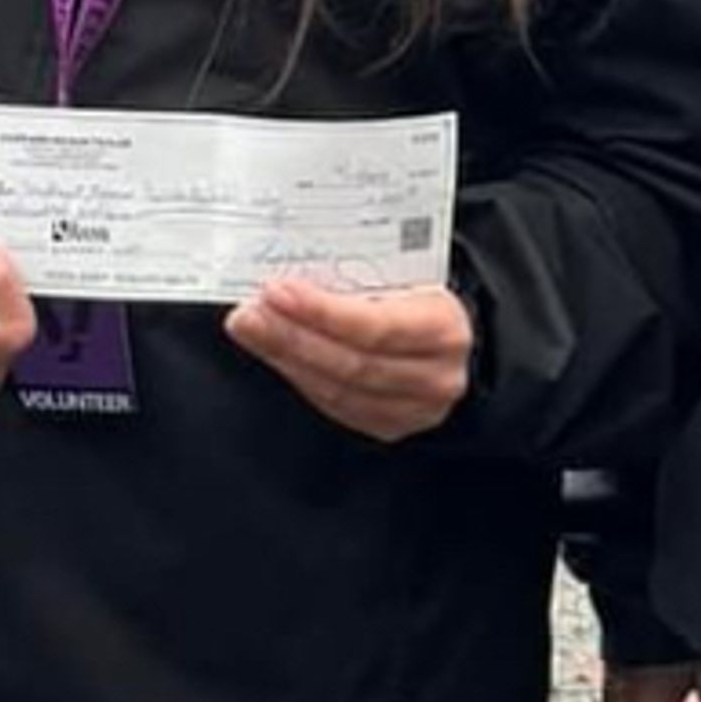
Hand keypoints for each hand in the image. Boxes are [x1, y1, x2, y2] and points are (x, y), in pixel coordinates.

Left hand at [224, 276, 472, 443]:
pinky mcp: (389, 427)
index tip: (277, 292)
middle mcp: (435, 376)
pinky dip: (299, 377)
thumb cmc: (423, 299)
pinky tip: (276, 354)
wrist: (452, 340)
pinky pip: (335, 405)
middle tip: (248, 315)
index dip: (321, 313)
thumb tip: (291, 274)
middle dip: (291, 337)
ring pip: (337, 390)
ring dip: (286, 358)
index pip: (376, 327)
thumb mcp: (408, 276)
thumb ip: (359, 276)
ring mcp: (413, 409)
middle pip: (351, 364)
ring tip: (252, 330)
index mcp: (443, 328)